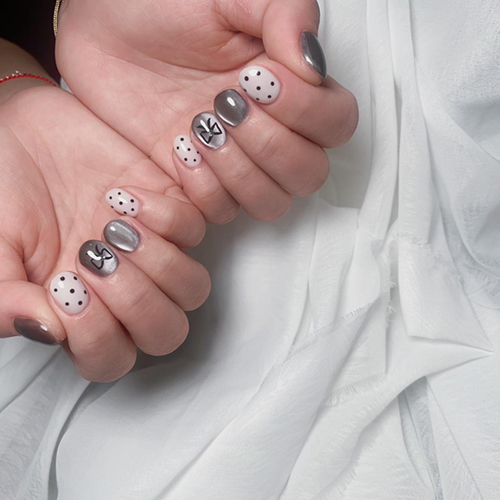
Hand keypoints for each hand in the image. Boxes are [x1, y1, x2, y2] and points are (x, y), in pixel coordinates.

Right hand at [0, 59, 209, 381]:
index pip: (111, 358)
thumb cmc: (4, 191)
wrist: (24, 132)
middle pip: (166, 332)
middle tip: (95, 258)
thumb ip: (4, 298)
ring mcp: (151, 252)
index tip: (67, 288)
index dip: (97, 337)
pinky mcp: (170, 211)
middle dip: (137, 303)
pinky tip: (123, 195)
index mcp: (79, 312)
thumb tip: (44, 330)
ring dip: (159, 263)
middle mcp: (123, 289)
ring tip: (112, 227)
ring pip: (192, 288)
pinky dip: (168, 216)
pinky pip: (196, 229)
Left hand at [56, 0, 357, 222]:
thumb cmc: (161, 5)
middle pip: (309, 174)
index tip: (258, 78)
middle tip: (226, 105)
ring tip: (199, 127)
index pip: (336, 123)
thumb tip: (312, 66)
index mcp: (290, 86)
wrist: (101, 29)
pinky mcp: (198, 182)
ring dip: (240, 172)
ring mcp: (234, 162)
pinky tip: (178, 148)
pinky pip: (222, 212)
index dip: (306, 111)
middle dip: (271, 146)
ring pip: (273, 203)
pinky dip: (204, 188)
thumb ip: (285, 14)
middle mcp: (269, 130)